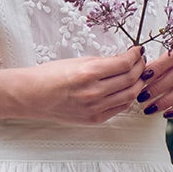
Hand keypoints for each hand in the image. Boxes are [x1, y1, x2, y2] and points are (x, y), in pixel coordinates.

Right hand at [19, 45, 145, 124]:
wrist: (32, 96)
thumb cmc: (50, 75)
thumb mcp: (77, 61)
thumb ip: (102, 62)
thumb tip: (124, 60)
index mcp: (88, 73)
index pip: (124, 63)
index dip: (135, 56)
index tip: (137, 51)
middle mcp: (93, 92)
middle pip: (130, 79)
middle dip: (140, 68)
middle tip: (140, 62)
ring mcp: (94, 108)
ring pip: (129, 95)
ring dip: (137, 83)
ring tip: (137, 75)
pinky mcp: (93, 120)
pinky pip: (120, 108)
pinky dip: (127, 98)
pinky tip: (126, 90)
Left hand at [135, 42, 172, 118]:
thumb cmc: (165, 68)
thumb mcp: (158, 63)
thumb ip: (150, 67)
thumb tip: (137, 74)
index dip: (157, 68)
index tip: (142, 78)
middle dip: (157, 87)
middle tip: (141, 97)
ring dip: (166, 101)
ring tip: (149, 109)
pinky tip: (167, 114)